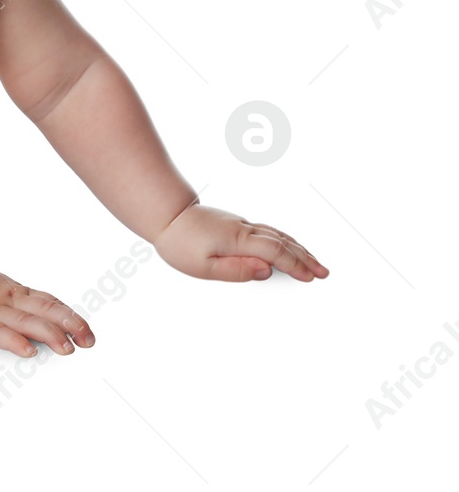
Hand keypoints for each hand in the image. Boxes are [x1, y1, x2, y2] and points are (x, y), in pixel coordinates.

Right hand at [0, 267, 94, 357]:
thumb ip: (13, 303)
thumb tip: (35, 323)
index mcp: (12, 291)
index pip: (48, 302)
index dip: (69, 315)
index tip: (85, 328)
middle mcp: (7, 300)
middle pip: (46, 311)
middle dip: (70, 325)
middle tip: (88, 340)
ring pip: (27, 322)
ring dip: (50, 336)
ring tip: (67, 349)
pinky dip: (15, 342)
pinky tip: (28, 351)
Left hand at [152, 203, 328, 281]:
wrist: (166, 214)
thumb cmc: (180, 243)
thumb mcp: (203, 266)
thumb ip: (236, 270)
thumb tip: (266, 272)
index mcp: (238, 240)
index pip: (275, 253)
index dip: (295, 265)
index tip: (310, 277)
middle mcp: (244, 229)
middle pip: (283, 243)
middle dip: (306, 258)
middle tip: (324, 273)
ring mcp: (241, 225)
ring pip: (277, 235)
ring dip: (299, 248)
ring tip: (314, 262)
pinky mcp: (237, 224)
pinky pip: (269, 232)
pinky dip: (285, 240)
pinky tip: (289, 246)